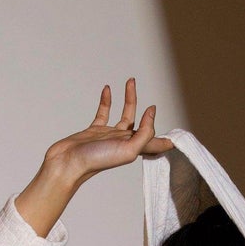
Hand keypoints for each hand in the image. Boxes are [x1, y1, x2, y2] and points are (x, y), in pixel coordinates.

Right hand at [14, 79, 173, 235]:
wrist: (66, 163)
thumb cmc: (96, 160)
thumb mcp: (128, 149)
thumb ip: (145, 133)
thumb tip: (152, 113)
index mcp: (134, 148)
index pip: (155, 142)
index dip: (166, 139)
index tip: (177, 136)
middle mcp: (123, 142)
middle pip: (141, 126)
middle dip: (148, 112)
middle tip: (151, 99)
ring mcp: (108, 136)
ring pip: (124, 115)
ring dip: (128, 99)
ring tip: (130, 82)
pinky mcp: (93, 131)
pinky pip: (103, 113)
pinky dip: (106, 101)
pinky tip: (107, 89)